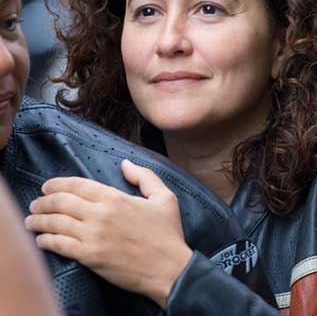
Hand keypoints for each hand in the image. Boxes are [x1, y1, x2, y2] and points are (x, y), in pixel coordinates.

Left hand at [24, 160, 192, 308]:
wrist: (169, 269)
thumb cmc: (167, 233)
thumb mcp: (164, 197)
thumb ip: (144, 176)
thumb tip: (125, 163)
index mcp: (115, 198)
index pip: (78, 185)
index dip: (58, 184)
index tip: (47, 186)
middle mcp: (100, 214)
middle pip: (62, 202)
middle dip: (43, 201)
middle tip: (35, 203)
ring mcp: (93, 237)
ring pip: (57, 223)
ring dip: (39, 221)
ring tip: (31, 221)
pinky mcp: (90, 257)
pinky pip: (61, 246)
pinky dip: (47, 241)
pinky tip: (41, 239)